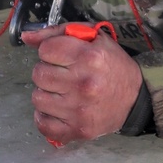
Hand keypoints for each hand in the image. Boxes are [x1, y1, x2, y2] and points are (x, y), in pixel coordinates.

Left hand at [21, 23, 143, 144]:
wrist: (136, 98)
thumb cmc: (113, 65)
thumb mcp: (93, 39)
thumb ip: (58, 33)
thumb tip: (27, 36)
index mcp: (88, 57)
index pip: (45, 49)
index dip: (50, 51)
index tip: (60, 56)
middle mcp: (83, 83)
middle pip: (39, 73)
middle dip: (47, 70)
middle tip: (61, 73)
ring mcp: (79, 109)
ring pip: (37, 98)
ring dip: (46, 93)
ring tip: (61, 91)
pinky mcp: (78, 129)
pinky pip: (43, 125)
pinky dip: (45, 117)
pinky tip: (56, 109)